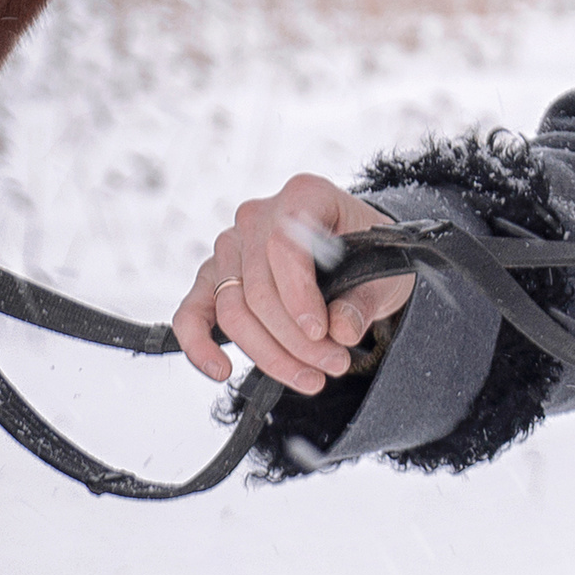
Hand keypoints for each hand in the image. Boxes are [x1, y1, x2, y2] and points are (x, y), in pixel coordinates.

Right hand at [171, 173, 415, 395]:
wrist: (358, 254)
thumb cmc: (368, 254)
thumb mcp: (382, 271)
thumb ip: (363, 299)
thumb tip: (342, 330)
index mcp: (302, 196)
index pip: (283, 246)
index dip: (299, 297)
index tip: (323, 333)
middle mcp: (258, 216)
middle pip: (258, 289)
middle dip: (294, 340)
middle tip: (334, 365)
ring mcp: (231, 246)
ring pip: (232, 309)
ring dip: (269, 354)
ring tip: (311, 378)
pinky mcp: (214, 278)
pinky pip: (192, 312)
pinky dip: (199, 345)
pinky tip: (221, 371)